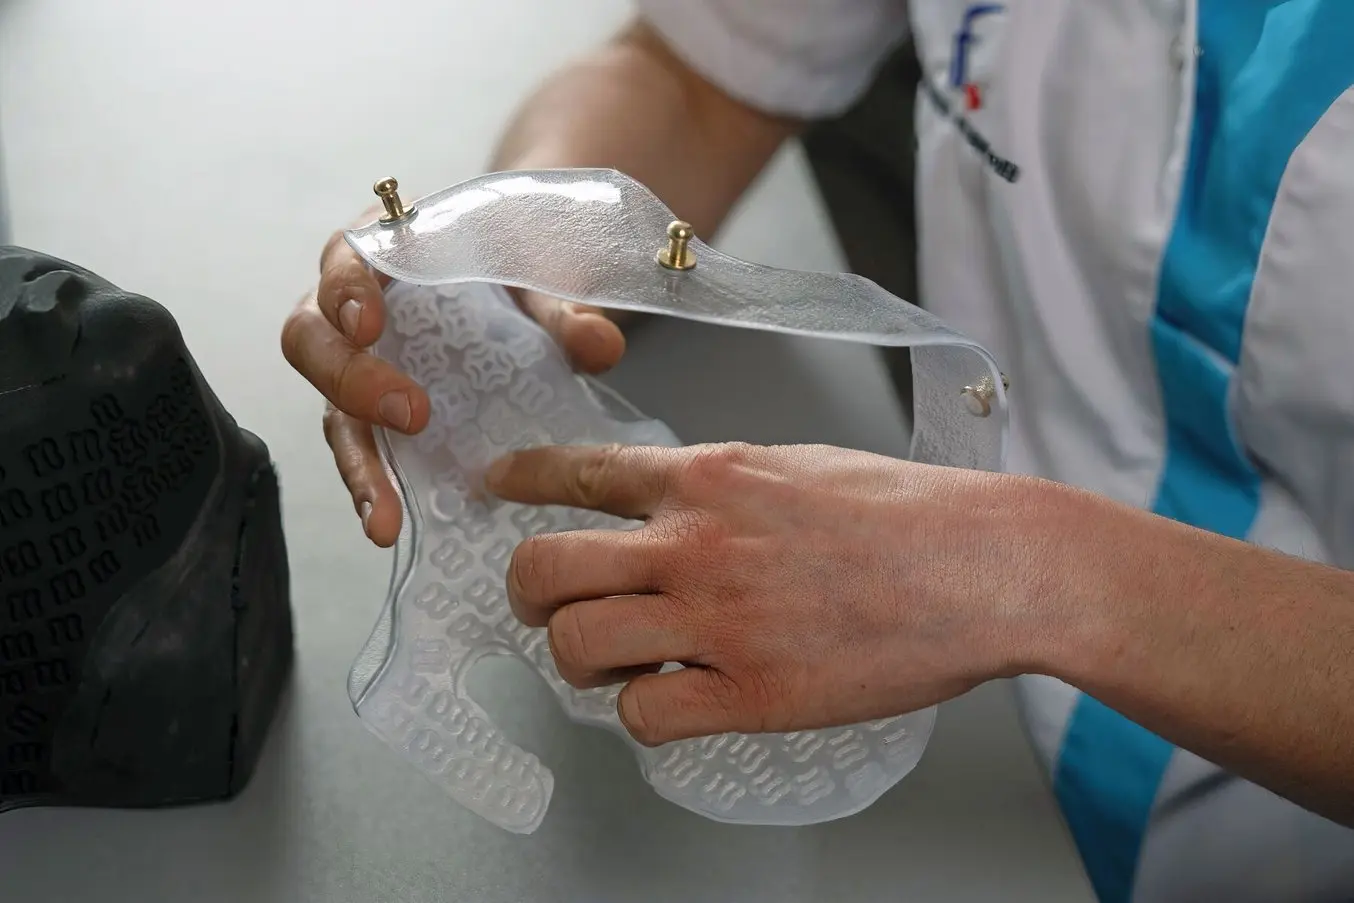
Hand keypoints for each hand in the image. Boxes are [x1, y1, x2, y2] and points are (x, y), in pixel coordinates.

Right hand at [280, 207, 625, 545]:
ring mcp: (356, 368)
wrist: (514, 288)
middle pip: (311, 337)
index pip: (345, 259)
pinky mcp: (371, 418)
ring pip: (329, 410)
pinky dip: (373, 489)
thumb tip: (601, 346)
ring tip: (384, 513)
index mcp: (386, 251)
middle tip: (410, 414)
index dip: (346, 290)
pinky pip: (361, 453)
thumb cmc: (508, 268)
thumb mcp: (540, 277)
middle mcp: (350, 310)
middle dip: (349, 378)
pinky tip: (389, 526)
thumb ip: (564, 307)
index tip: (369, 323)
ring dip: (358, 463)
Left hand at [485, 441, 1046, 745]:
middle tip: (546, 606)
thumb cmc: (910, 513)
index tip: (496, 486)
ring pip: (577, 644)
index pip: (583, 470)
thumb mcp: (800, 468)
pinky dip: (646, 715)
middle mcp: (697, 542)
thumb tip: (676, 509)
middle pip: (544, 568)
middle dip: (528, 592)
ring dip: (584, 660)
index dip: (523, 479)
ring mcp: (718, 619)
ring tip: (624, 661)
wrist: (986, 565)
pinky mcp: (752, 692)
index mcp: (711, 477)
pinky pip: (645, 716)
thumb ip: (725, 487)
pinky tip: (680, 699)